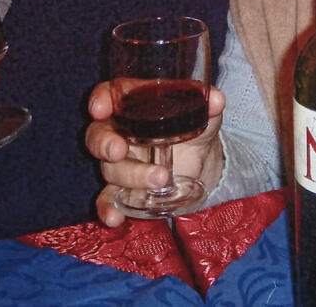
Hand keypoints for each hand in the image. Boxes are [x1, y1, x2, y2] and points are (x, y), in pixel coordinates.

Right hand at [85, 81, 225, 225]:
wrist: (200, 161)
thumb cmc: (193, 128)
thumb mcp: (203, 116)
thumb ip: (208, 107)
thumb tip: (217, 100)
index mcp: (133, 105)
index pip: (107, 95)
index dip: (99, 100)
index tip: (100, 109)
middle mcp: (119, 132)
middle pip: (98, 134)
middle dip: (104, 143)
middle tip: (119, 150)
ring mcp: (120, 163)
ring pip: (110, 168)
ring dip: (131, 175)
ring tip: (162, 178)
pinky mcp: (124, 189)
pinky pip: (107, 199)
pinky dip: (107, 209)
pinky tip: (114, 218)